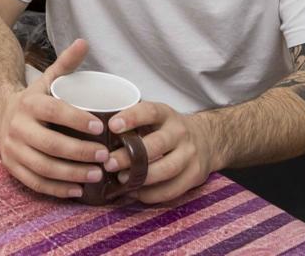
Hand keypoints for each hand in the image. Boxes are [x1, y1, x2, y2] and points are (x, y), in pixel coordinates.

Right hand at [0, 39, 111, 198]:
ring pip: (43, 167)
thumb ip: (66, 63)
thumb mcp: (47, 79)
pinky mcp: (11, 166)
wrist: (1, 112)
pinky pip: (35, 182)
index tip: (100, 127)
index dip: (77, 120)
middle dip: (80, 153)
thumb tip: (84, 41)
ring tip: (97, 174)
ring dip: (72, 174)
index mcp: (29, 103)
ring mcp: (12, 149)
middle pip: (50, 145)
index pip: (54, 112)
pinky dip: (57, 189)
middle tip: (105, 156)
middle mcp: (17, 126)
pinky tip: (78, 190)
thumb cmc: (35, 98)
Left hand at [104, 102, 219, 202]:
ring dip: (141, 178)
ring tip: (121, 180)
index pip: (149, 111)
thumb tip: (96, 136)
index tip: (112, 126)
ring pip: (166, 169)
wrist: (207, 140)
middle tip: (109, 163)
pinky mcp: (195, 175)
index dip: (131, 118)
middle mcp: (180, 132)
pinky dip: (151, 194)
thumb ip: (132, 124)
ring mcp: (190, 155)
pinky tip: (135, 192)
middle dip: (131, 156)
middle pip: (157, 145)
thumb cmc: (167, 129)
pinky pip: (172, 189)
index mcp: (166, 114)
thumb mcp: (154, 118)